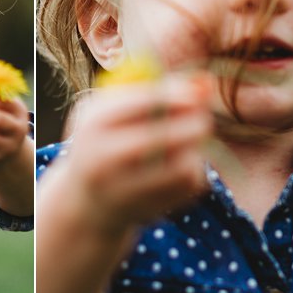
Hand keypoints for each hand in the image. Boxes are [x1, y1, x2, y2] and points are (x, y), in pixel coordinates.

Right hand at [48, 73, 213, 236]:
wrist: (85, 201)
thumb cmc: (106, 141)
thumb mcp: (114, 110)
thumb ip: (157, 91)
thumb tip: (206, 82)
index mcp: (92, 123)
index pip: (144, 103)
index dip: (179, 96)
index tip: (201, 94)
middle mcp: (101, 157)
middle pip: (165, 136)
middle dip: (195, 124)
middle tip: (204, 120)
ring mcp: (121, 189)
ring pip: (182, 166)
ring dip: (196, 151)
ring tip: (191, 145)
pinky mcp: (145, 210)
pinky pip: (188, 186)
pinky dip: (194, 171)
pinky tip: (182, 167)